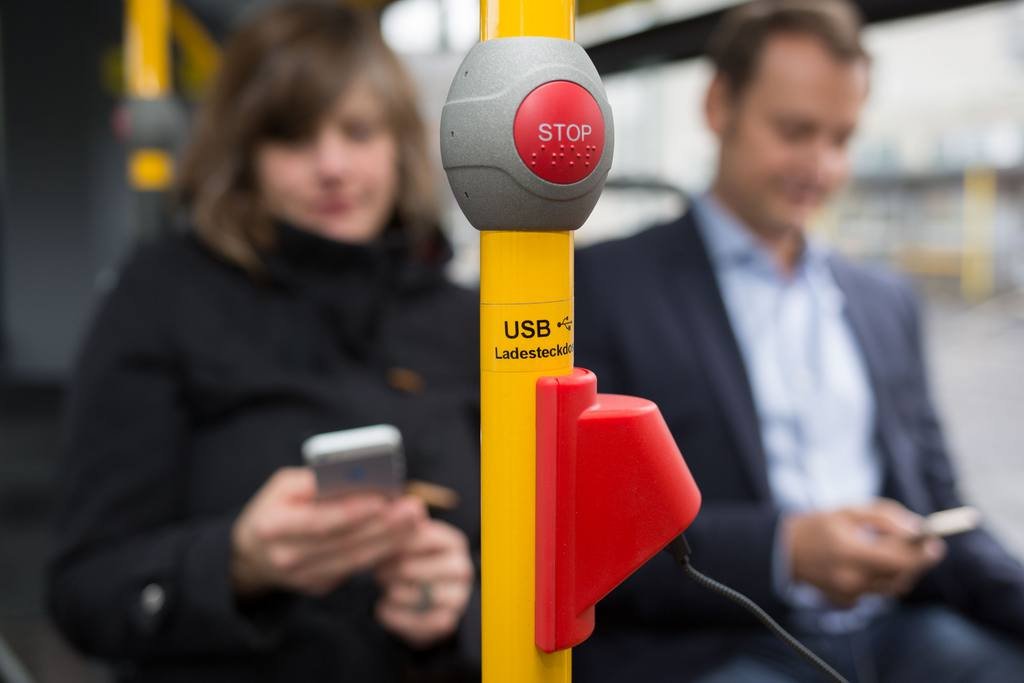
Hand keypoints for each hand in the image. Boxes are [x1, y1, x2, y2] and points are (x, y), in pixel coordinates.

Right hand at [230, 467, 425, 596]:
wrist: (253, 553)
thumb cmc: (276, 507)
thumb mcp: (284, 486)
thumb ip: (316, 481)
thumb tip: (358, 476)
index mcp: (273, 527)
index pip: (319, 521)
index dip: (353, 512)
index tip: (383, 499)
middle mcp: (286, 557)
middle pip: (344, 543)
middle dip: (383, 526)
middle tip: (414, 509)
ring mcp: (302, 578)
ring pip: (355, 560)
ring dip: (390, 541)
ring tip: (414, 521)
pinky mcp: (319, 586)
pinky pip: (356, 568)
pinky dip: (381, 551)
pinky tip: (401, 536)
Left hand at [373, 519, 473, 648]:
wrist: (424, 598)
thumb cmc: (411, 560)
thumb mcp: (408, 539)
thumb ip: (402, 524)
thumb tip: (409, 503)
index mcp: (453, 541)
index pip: (415, 537)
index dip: (389, 545)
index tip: (379, 549)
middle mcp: (462, 568)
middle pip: (408, 569)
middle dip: (385, 571)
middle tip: (379, 572)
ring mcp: (458, 597)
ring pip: (410, 595)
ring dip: (389, 592)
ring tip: (385, 587)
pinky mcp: (447, 622)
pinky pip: (412, 621)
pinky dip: (393, 616)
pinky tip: (384, 608)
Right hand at [784, 498, 945, 606]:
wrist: (784, 550)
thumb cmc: (819, 525)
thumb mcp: (850, 511)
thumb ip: (885, 517)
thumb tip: (916, 529)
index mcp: (851, 552)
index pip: (899, 560)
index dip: (921, 553)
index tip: (935, 543)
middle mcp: (851, 579)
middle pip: (901, 577)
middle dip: (916, 562)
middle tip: (924, 546)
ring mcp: (849, 594)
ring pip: (892, 588)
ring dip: (902, 571)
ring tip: (897, 551)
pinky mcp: (846, 602)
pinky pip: (876, 592)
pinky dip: (883, 578)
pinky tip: (872, 563)